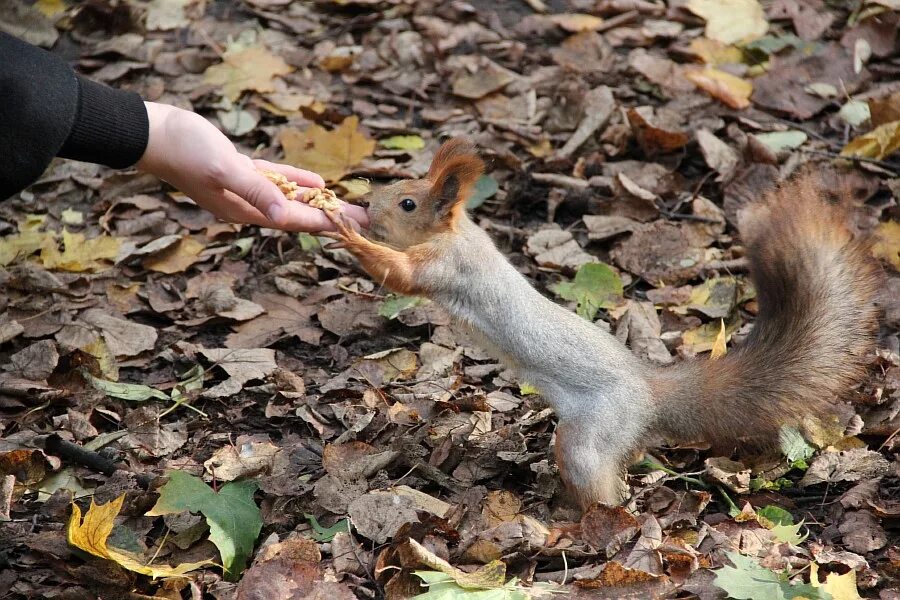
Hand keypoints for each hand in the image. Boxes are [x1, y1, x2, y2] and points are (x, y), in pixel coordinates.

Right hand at [135, 102, 368, 231]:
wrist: (152, 133)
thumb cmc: (184, 151)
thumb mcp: (224, 169)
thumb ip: (255, 191)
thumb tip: (283, 216)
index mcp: (244, 210)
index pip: (294, 221)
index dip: (327, 223)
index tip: (356, 228)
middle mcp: (246, 206)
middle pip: (298, 214)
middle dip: (331, 217)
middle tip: (365, 219)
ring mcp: (242, 189)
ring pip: (289, 199)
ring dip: (318, 202)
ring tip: (347, 206)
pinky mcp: (238, 171)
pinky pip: (275, 182)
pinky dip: (296, 183)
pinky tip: (316, 183)